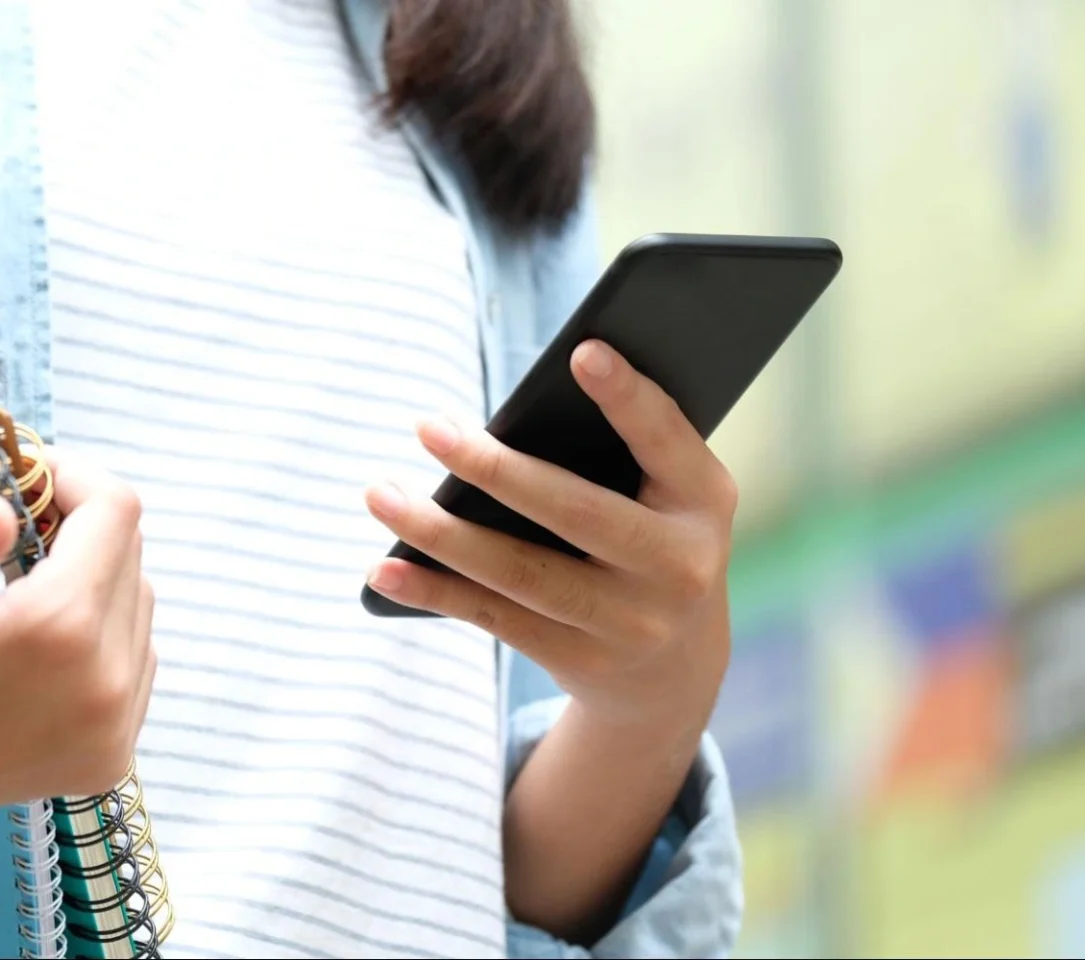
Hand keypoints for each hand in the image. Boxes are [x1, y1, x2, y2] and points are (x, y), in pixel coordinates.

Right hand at [0, 452, 155, 835]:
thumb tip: (1, 510)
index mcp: (57, 632)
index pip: (115, 511)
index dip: (72, 477)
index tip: (25, 477)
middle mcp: (104, 685)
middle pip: (130, 556)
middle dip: (80, 527)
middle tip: (16, 527)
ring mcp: (113, 729)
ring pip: (137, 607)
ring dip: (95, 581)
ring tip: (26, 587)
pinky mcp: (110, 758)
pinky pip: (133, 664)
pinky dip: (103, 637)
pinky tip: (45, 642)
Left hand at [363, 340, 732, 727]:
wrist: (673, 670)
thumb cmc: (649, 540)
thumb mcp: (666, 497)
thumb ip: (618, 453)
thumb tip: (504, 418)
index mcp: (704, 501)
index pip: (666, 441)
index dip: (628, 398)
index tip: (582, 351)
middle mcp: (678, 566)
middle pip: (574, 512)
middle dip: (494, 468)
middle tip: (429, 427)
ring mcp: (629, 622)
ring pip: (520, 572)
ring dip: (440, 532)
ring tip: (381, 494)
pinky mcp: (581, 660)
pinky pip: (495, 618)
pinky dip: (434, 591)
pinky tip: (385, 568)